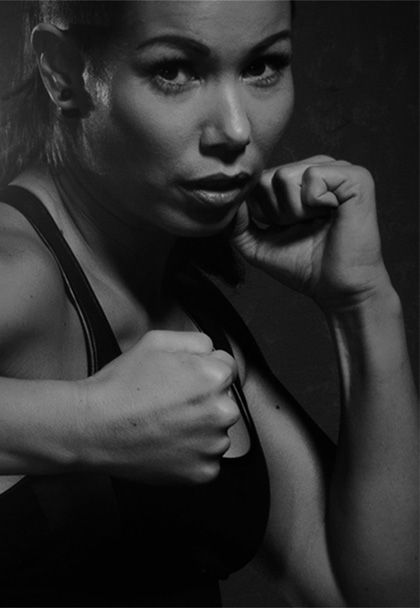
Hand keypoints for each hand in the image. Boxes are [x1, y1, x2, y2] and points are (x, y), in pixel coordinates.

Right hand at [81, 330, 238, 484]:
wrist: (93, 428)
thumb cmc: (121, 386)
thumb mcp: (156, 342)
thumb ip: (195, 340)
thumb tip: (212, 350)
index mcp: (213, 377)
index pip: (227, 368)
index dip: (202, 370)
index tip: (184, 380)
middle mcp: (221, 411)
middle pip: (224, 400)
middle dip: (204, 399)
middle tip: (169, 402)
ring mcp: (213, 445)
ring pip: (216, 431)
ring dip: (199, 428)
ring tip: (164, 423)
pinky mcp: (203, 471)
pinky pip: (207, 459)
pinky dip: (191, 453)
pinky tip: (166, 443)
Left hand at [231, 156, 390, 309]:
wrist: (337, 289)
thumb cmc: (304, 266)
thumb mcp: (257, 245)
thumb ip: (237, 224)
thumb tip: (226, 199)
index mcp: (297, 179)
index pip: (257, 180)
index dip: (261, 211)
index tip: (283, 229)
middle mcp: (316, 168)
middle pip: (267, 177)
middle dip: (276, 212)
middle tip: (302, 227)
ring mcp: (336, 170)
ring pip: (285, 175)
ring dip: (294, 211)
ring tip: (315, 222)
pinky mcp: (356, 177)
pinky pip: (314, 175)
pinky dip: (314, 203)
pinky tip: (331, 214)